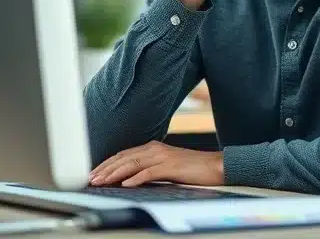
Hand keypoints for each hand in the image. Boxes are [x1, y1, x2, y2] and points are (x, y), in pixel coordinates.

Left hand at [89, 141, 224, 187]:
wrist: (216, 166)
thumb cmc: (192, 169)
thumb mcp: (166, 166)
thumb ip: (149, 168)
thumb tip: (128, 179)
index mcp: (154, 147)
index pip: (124, 154)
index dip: (107, 164)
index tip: (94, 173)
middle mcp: (156, 149)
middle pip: (124, 157)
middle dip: (105, 169)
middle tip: (91, 179)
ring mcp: (164, 156)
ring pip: (133, 164)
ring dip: (115, 174)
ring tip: (102, 182)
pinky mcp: (172, 166)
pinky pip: (149, 172)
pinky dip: (136, 178)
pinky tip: (126, 184)